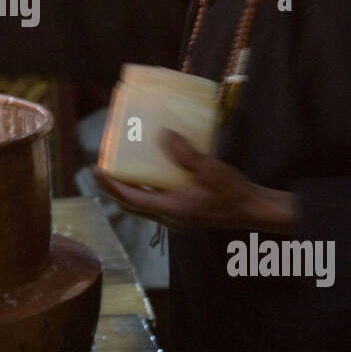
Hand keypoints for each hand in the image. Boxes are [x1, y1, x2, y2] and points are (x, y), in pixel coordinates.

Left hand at [93, 129, 298, 234]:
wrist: (254, 211)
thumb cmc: (233, 193)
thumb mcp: (209, 170)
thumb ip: (185, 154)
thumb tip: (164, 135)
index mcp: (171, 209)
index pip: (130, 200)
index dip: (110, 185)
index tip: (96, 170)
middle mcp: (169, 217)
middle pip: (132, 205)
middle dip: (114, 189)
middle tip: (102, 170)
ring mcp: (177, 216)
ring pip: (144, 205)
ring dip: (129, 190)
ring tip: (121, 170)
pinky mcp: (186, 212)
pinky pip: (157, 201)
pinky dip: (147, 188)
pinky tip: (152, 173)